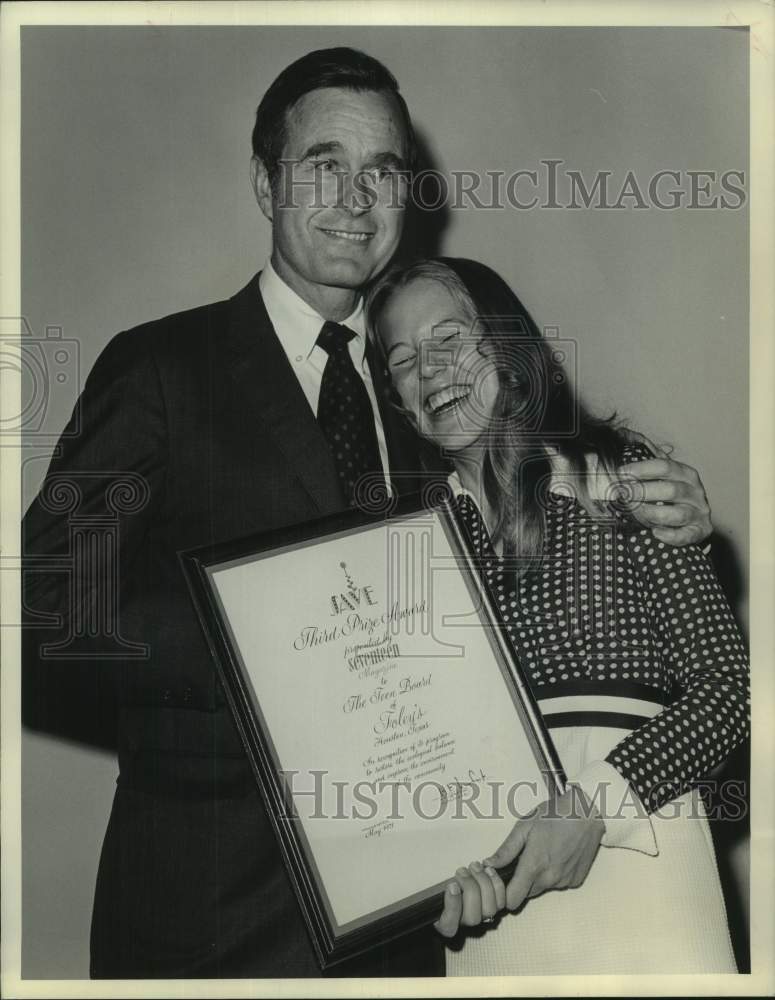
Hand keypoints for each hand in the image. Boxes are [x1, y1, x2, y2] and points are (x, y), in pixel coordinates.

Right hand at [433, 862, 506, 938]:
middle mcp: (467, 924)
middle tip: (462, 870)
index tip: (452, 885)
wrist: (464, 884)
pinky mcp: (495, 906)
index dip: (452, 906)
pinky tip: (489, 869)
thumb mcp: (433, 890)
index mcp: (448, 924)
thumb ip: (435, 891)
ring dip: (483, 884)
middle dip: (469, 889)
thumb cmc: (447, 887)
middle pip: (472, 917)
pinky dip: (496, 884)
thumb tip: (445, 887)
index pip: (449, 925)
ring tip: (475, 866)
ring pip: (489, 910)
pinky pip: (501, 902)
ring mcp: (483, 916)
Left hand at [484, 785, 604, 912]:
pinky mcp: (576, 880)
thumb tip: (489, 865)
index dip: (503, 894)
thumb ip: (506, 850)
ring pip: (542, 888)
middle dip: (520, 883)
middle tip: (521, 860)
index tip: (502, 881)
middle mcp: (550, 879)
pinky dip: (554, 874)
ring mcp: (565, 881)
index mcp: (534, 866)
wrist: (586, 813)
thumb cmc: (553, 815)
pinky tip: (557, 855)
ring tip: (542, 853)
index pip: (512, 900)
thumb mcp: (524, 827)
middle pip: (526, 894)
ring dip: (538, 878)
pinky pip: (558, 884)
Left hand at [618, 432, 711, 545]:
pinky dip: (670, 535)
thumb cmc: (669, 495)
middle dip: (643, 492)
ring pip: (677, 513)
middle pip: (669, 490)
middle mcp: (695, 491)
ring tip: (635, 513)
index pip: (664, 466)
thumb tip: (624, 432)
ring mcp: (699, 511)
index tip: (621, 473)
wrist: (690, 520)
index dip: (641, 469)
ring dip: (653, 514)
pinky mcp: (700, 531)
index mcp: (685, 473)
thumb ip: (645, 455)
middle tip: (623, 495)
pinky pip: (686, 535)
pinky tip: (655, 532)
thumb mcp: (661, 474)